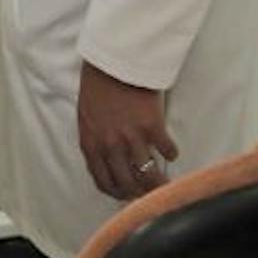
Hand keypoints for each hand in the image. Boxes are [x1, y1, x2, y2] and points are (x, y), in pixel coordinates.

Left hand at [77, 60, 178, 200]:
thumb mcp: (86, 119)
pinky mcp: (152, 126)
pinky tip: (171, 151)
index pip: (103, 182)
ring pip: (148, 174)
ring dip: (158, 182)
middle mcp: (111, 146)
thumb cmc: (97, 87)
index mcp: (91, 145)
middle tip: (150, 194)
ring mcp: (132, 137)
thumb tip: (108, 164)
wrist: (112, 61)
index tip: (127, 196)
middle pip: (128, 183)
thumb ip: (95, 143)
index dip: (117, 193)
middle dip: (140, 193)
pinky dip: (171, 153)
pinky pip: (166, 150)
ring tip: (166, 183)